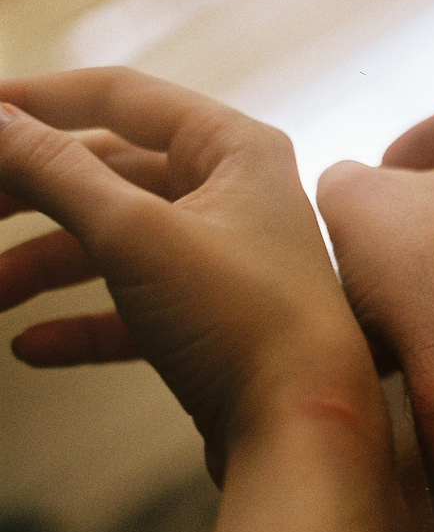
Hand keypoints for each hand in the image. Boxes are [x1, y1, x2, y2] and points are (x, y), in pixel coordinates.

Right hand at [0, 68, 376, 481]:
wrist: (302, 434)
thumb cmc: (244, 323)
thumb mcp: (135, 234)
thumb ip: (56, 171)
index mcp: (233, 150)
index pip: (120, 97)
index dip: (38, 102)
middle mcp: (234, 198)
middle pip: (109, 174)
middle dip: (32, 194)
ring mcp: (224, 265)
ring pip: (115, 246)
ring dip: (45, 267)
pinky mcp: (213, 326)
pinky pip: (133, 311)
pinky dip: (83, 324)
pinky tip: (33, 346)